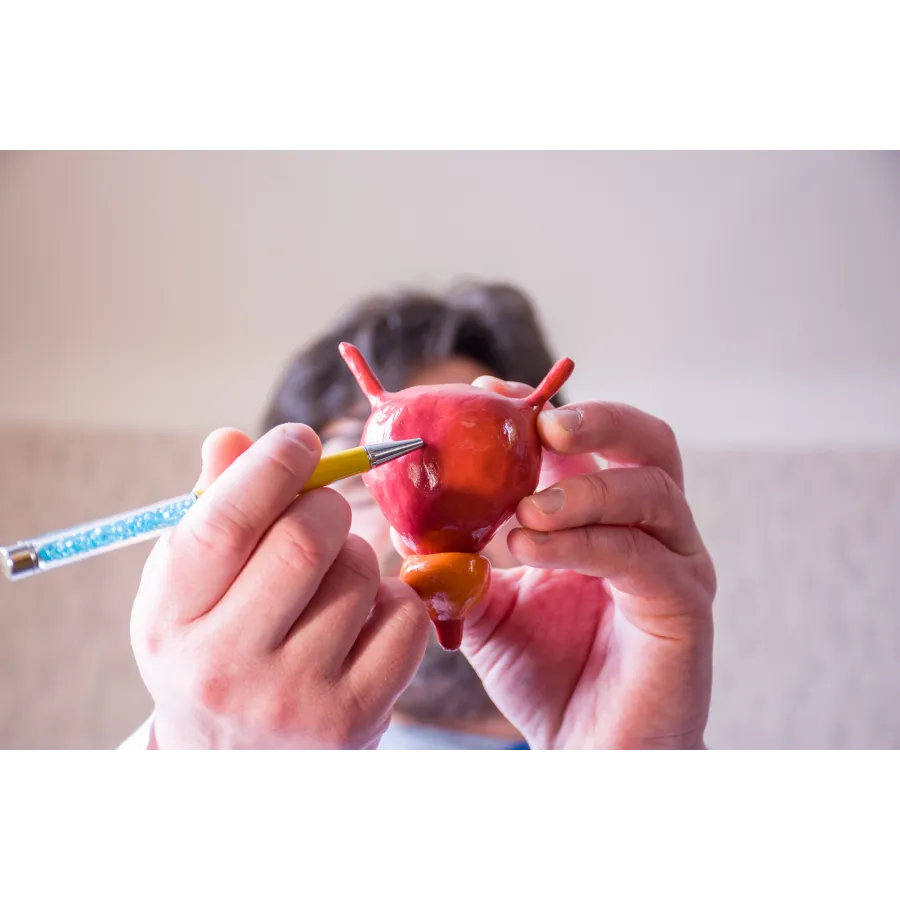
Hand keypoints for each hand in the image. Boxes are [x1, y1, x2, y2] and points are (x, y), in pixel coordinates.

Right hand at [130, 424, 429, 749]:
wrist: (238, 766)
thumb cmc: (214, 652)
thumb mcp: (188, 590)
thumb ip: (211, 512)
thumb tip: (231, 439)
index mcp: (169, 620)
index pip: (225, 521)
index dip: (273, 465)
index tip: (299, 440)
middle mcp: (223, 667)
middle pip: (306, 538)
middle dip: (326, 505)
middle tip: (322, 511)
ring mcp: (292, 699)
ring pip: (362, 572)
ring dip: (359, 556)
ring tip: (332, 583)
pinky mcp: (354, 718)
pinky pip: (405, 616)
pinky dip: (395, 600)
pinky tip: (363, 622)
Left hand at [462, 379, 715, 750]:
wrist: (587, 751)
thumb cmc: (544, 673)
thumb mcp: (486, 604)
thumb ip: (459, 557)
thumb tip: (404, 518)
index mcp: (606, 514)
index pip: (589, 439)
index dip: (541, 408)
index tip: (486, 393)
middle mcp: (651, 527)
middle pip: (647, 442)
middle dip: (596, 419)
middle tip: (540, 421)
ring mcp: (675, 563)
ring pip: (648, 492)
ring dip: (581, 490)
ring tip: (523, 508)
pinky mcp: (684, 607)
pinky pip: (639, 556)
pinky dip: (582, 543)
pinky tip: (531, 547)